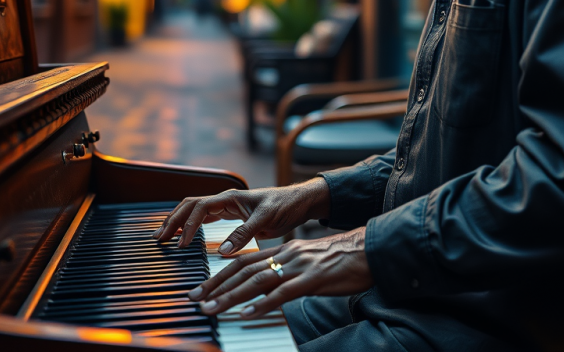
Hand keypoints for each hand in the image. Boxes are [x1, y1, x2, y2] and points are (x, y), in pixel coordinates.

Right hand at [153, 178, 331, 253]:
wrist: (299, 203)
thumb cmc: (285, 205)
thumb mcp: (267, 218)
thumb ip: (244, 233)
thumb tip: (221, 250)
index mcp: (231, 197)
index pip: (200, 207)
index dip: (188, 225)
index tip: (181, 244)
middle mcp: (226, 200)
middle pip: (191, 205)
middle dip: (173, 219)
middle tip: (158, 238)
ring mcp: (227, 207)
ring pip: (195, 211)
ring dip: (178, 221)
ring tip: (163, 236)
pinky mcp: (232, 216)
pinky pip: (205, 218)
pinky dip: (190, 225)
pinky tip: (183, 236)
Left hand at [189, 228, 372, 316]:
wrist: (368, 249)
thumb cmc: (340, 259)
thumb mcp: (307, 262)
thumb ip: (287, 270)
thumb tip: (268, 286)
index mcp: (284, 250)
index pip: (245, 261)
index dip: (220, 274)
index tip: (201, 288)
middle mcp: (287, 254)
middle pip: (244, 269)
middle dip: (217, 285)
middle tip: (195, 299)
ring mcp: (298, 266)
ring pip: (257, 280)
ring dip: (231, 296)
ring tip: (212, 308)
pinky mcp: (312, 279)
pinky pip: (282, 292)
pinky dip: (262, 303)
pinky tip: (247, 313)